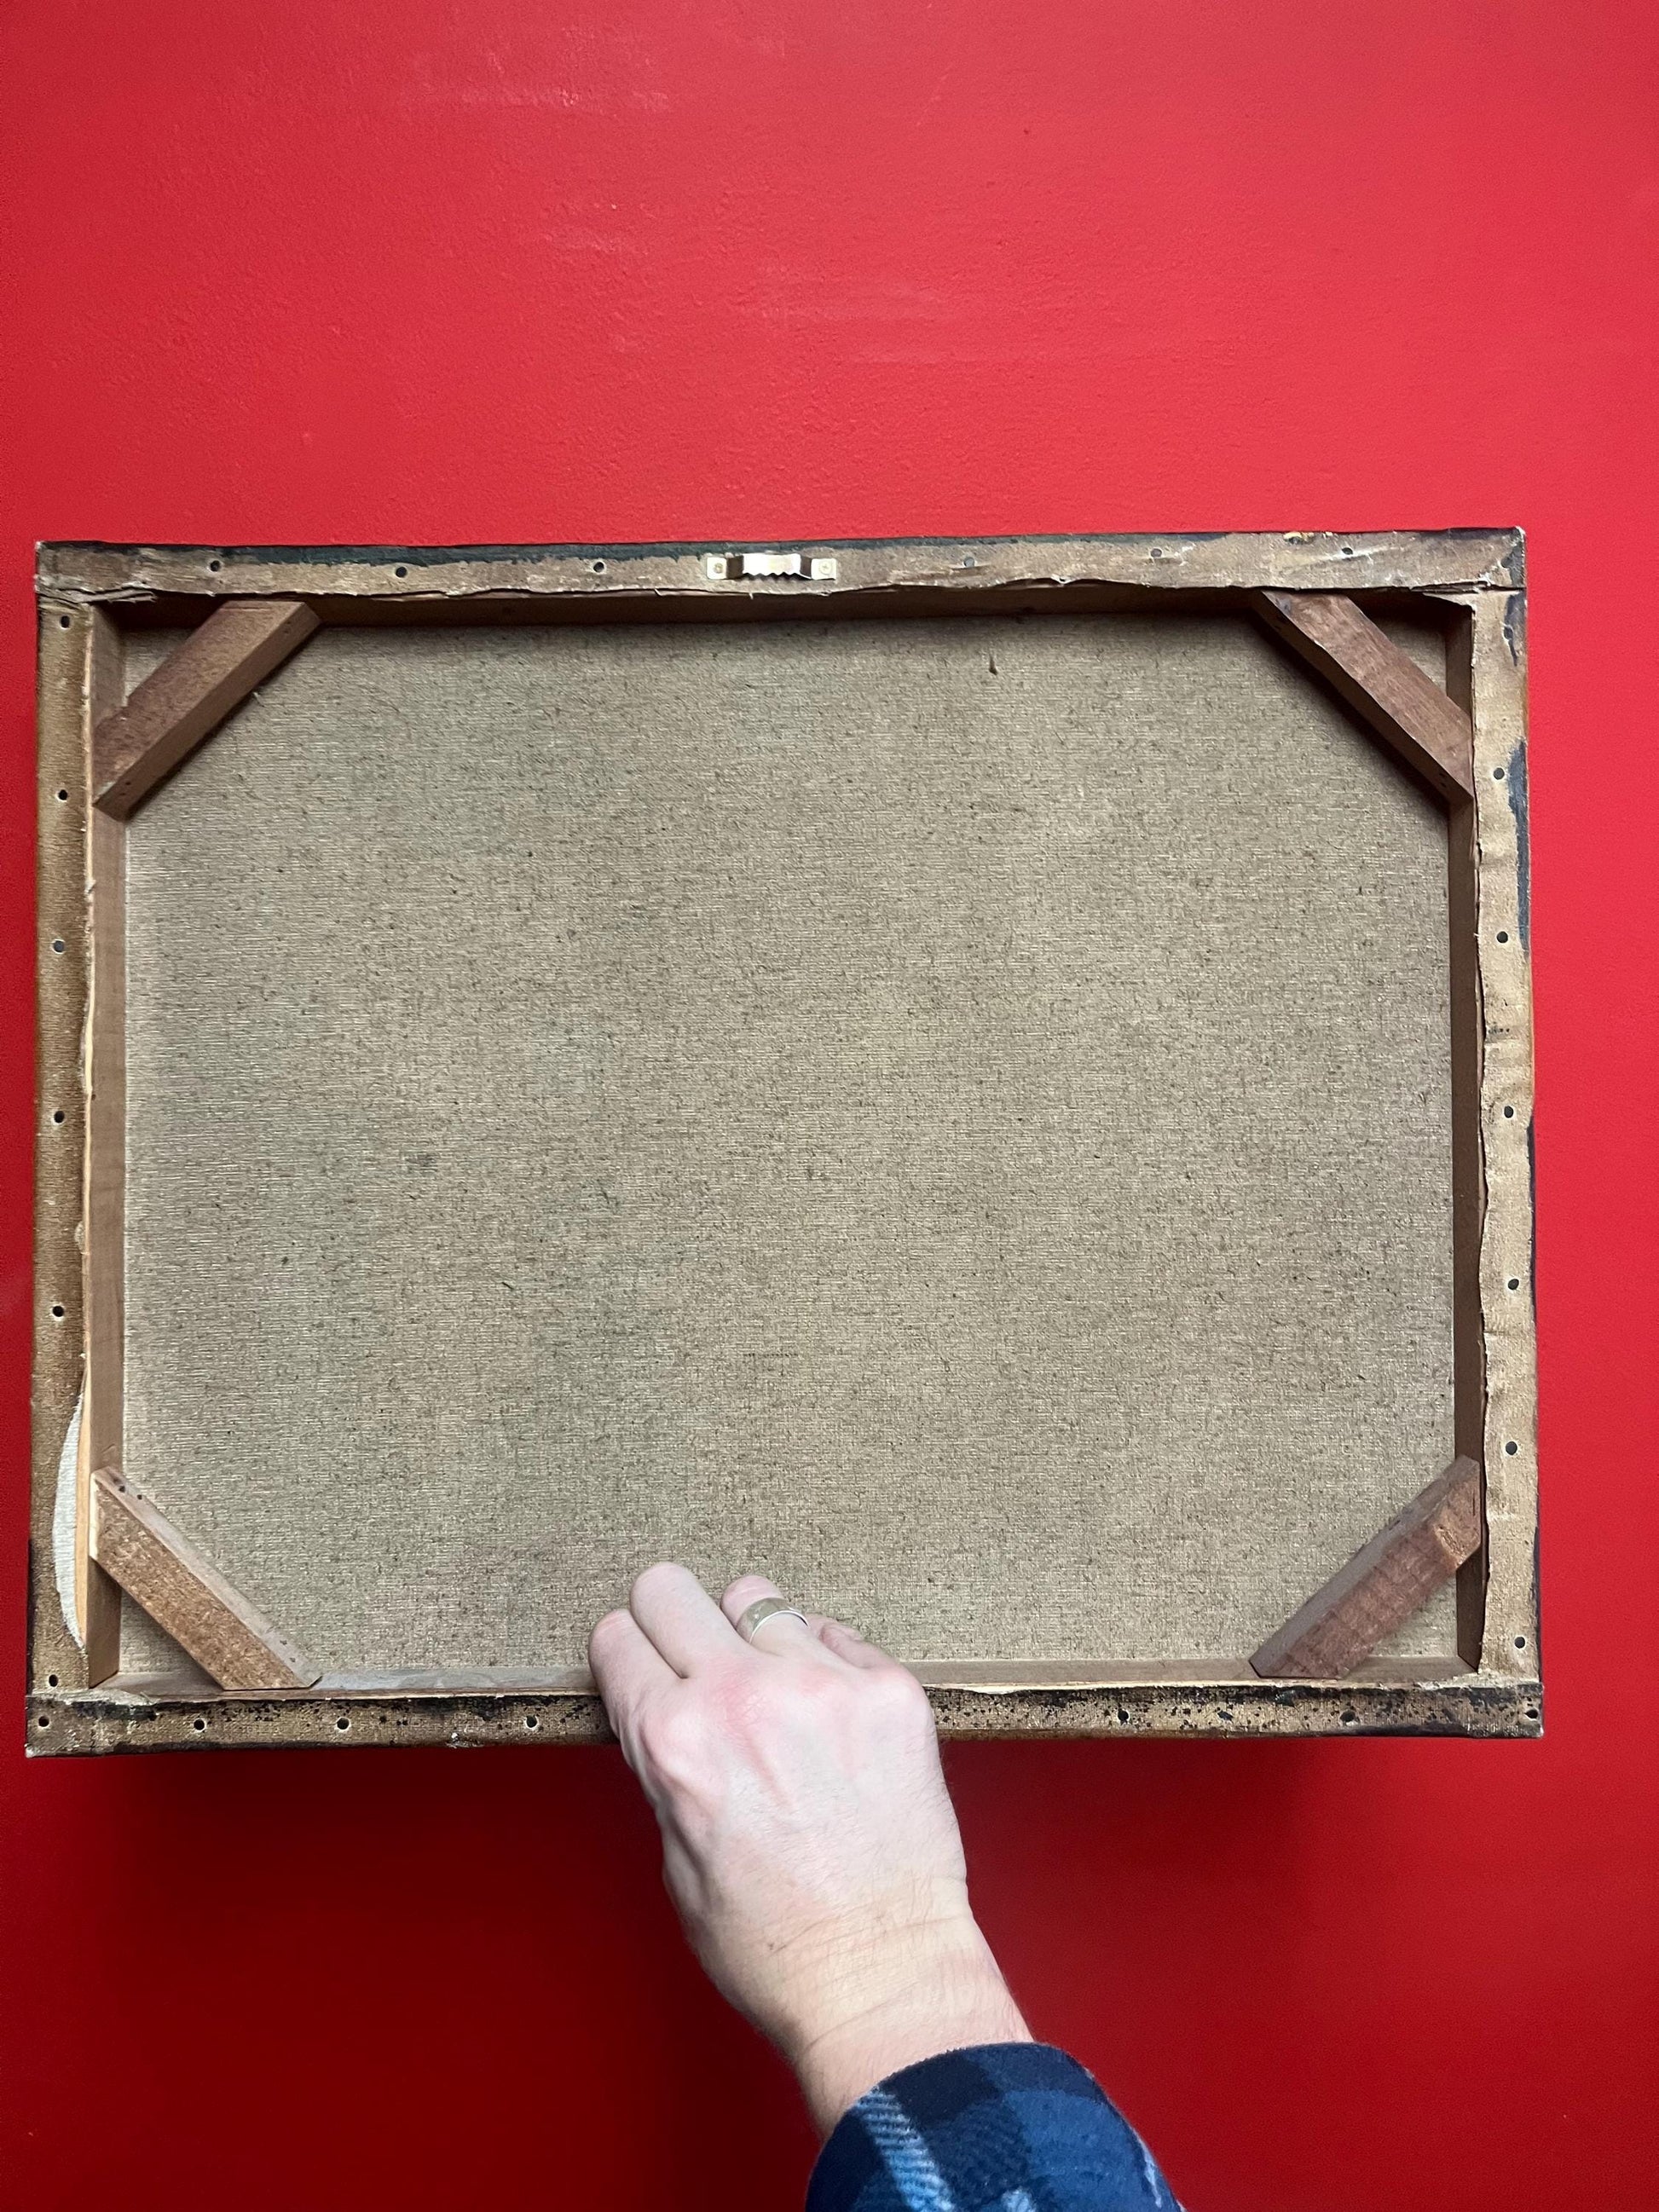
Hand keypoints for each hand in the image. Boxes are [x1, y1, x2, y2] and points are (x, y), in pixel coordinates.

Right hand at [588, 1565, 1029, 2131]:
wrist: (880, 1974)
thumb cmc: (773, 1944)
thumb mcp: (675, 1860)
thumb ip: (665, 1767)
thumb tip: (663, 1709)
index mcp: (673, 1741)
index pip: (617, 1637)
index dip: (625, 1657)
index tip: (640, 1667)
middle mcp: (741, 1697)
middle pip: (670, 1586)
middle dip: (670, 1620)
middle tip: (692, 1658)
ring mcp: (823, 1684)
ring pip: (756, 1597)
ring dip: (751, 1636)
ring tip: (772, 1691)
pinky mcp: (889, 1690)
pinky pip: (834, 1634)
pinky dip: (823, 1664)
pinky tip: (829, 1721)